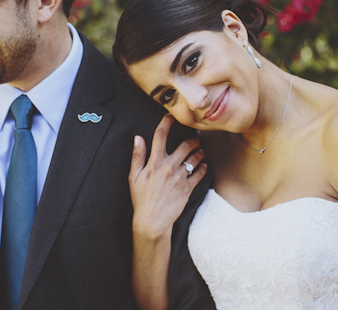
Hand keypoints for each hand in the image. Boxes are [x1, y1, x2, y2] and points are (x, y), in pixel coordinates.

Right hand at [130, 114, 206, 239]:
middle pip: (185, 145)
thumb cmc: (141, 198)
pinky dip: (204, 167)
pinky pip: (200, 173)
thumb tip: (138, 137)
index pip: (160, 136)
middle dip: (192, 139)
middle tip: (194, 139)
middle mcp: (169, 167)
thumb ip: (137, 156)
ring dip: (199, 152)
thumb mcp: (133, 176)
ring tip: (200, 151)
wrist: (152, 220)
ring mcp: (180, 177)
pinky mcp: (188, 188)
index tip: (171, 116)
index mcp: (154, 162)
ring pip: (195, 157)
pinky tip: (203, 165)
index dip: (166, 122)